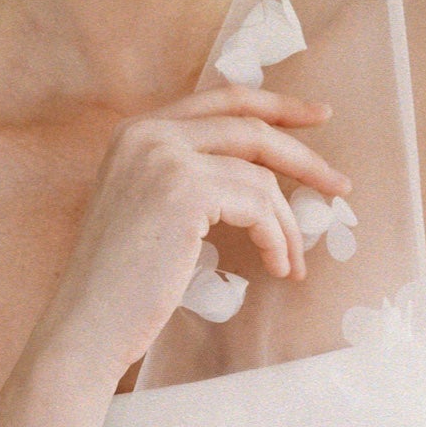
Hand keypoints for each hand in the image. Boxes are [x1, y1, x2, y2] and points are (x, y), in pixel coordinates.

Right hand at [42, 80, 351, 388]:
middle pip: (250, 125)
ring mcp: (165, 159)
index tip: (316, 118)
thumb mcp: (148, 212)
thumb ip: (186, 178)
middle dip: (304, 155)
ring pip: (260, 174)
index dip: (275, 106)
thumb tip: (256, 178)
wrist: (85, 326)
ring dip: (287, 222)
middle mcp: (148, 134)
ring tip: (293, 260)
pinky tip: (278, 266)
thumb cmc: (119, 286)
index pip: (221, 100)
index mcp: (137, 132)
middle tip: (340, 185)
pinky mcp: (184, 192)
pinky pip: (258, 204)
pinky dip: (277, 237)